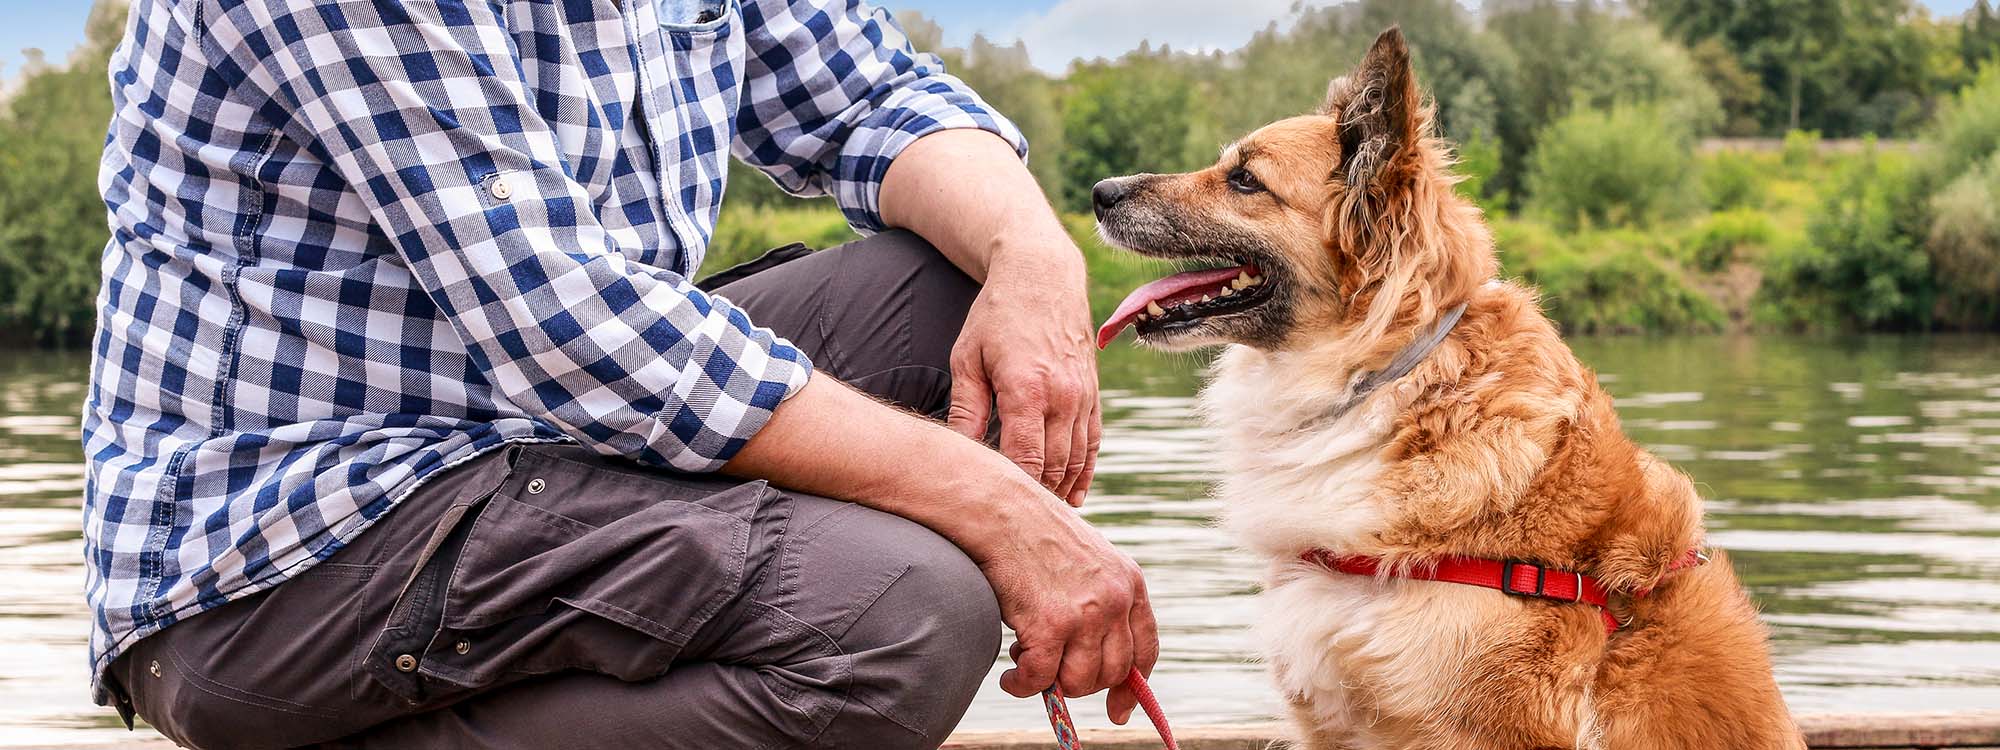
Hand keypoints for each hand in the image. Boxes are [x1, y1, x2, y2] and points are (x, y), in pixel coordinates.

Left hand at [946, 240, 1102, 505]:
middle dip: (1037, 499)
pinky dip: (1085, 471)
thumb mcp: (968, 358)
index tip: (996, 513)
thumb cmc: (995, 315)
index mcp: (1027, 389)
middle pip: (1055, 466)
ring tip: (1041, 519)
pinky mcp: (1092, 393)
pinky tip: (1074, 496)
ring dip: (1061, 491)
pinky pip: (1093, 442)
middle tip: (1017, 527)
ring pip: (1076, 459)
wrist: (1042, 276)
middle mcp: (1062, 395)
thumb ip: (966, 410)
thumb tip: (958, 456)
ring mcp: (1083, 395)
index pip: (1025, 460)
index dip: (1014, 491)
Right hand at [978, 475, 1158, 723]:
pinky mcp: (1050, 625)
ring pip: (1079, 682)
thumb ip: (1099, 601)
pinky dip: (1021, 686)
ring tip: (1024, 663)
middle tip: (1051, 672)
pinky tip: (1009, 677)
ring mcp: (1085, 613)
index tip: (1118, 712)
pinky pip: (1041, 679)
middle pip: (1112, 672)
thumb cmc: (1033, 532)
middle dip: (1080, 683)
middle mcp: (1115, 599)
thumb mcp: (1086, 561)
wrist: (999, 509)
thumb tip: (1091, 657)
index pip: (1145, 649)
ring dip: (1050, 684)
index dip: (1132, 688)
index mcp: (1130, 582)